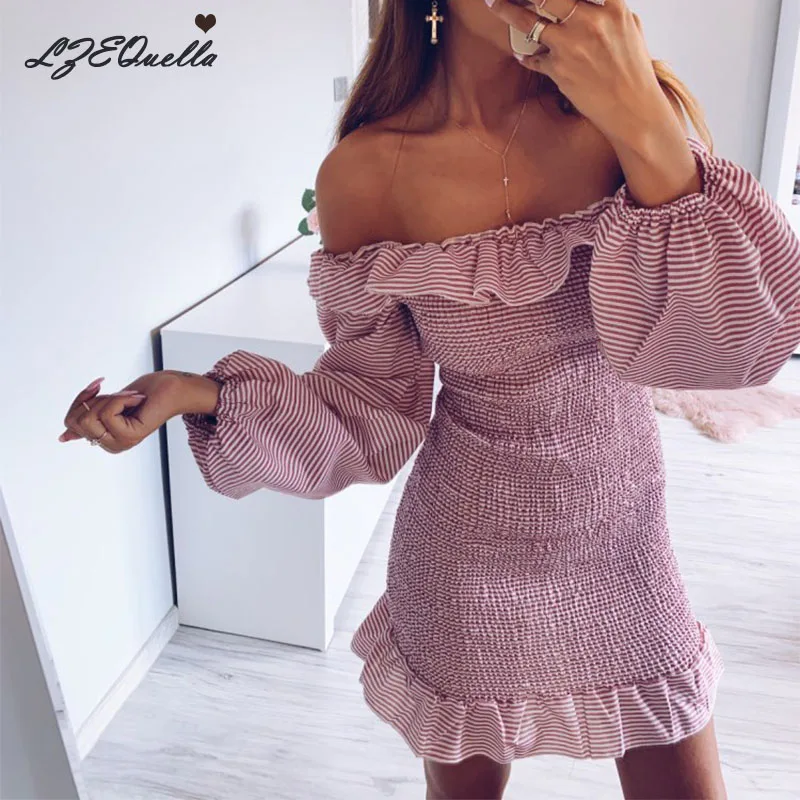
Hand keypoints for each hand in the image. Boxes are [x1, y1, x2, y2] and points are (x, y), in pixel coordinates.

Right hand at [58, 371, 218, 453]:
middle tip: (118, 394)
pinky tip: (137, 400)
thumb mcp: (108, 405)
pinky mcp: (131, 436)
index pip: (70, 423)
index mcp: (104, 440)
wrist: (171, 389)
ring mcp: (121, 442)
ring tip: (128, 398)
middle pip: (77, 420)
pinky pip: (108, 413)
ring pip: (91, 416)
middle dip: (94, 399)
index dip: (80, 400)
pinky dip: (120, 399)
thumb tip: (64, 435)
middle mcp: (111, 445)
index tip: (97, 387)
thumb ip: (89, 420)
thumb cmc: (144, 394)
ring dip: (108, 398)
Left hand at [487, 0, 672, 143]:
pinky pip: (532, 57)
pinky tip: (523, 54)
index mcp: (612, 7)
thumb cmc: (633, 70)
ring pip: (528, 21)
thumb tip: (591, 1)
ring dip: (507, 10)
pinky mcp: (558, 69)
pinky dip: (527, 56)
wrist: (631, 110)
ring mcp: (571, 45)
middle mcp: (590, 22)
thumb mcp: (630, 27)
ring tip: (493, 3)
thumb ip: (609, 9)